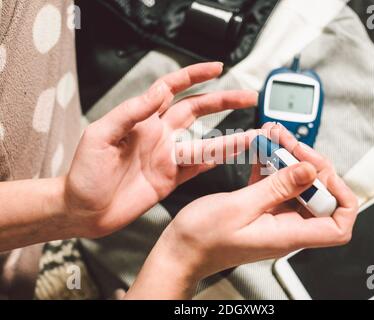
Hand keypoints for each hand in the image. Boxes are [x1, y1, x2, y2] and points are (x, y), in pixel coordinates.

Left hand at [63, 62, 257, 237]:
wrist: (84, 210)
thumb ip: (131, 112)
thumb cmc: (84, 172)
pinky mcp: (171, 179)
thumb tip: (159, 91)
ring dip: (229, 137)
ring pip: (205, 142)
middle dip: (223, 101)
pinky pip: (199, 167)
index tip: (217, 69)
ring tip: (253, 133)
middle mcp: (159, 135)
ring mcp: (167, 157)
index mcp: (142, 119)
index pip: (172, 89)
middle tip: (248, 96)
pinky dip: (216, 161)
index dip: (194, 76)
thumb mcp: (101, 135)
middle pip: (197, 110)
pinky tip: (233, 155)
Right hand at [126, 123, 358, 298]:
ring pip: (296, 185)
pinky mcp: (260, 208)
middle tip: (289, 144)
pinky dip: (271, 165)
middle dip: (309, 164)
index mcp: (288, 233)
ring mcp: (274, 217)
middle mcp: (287, 226)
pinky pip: (275, 184)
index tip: (323, 172)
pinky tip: (262, 148)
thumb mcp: (240, 207)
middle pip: (320, 196)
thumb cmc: (203, 239)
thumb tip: (310, 171)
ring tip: (274, 137)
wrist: (181, 250)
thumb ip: (277, 188)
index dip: (341, 196)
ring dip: (288, 160)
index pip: (339, 225)